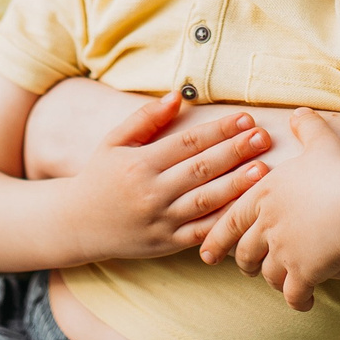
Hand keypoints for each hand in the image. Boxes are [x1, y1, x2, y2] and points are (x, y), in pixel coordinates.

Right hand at [56, 89, 273, 263]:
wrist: (76, 224)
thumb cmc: (99, 177)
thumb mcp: (113, 142)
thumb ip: (145, 118)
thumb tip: (177, 96)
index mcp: (139, 164)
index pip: (187, 143)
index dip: (218, 130)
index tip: (245, 119)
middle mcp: (151, 193)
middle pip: (201, 169)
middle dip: (235, 152)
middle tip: (263, 138)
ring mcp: (160, 221)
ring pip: (205, 201)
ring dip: (237, 185)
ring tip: (263, 169)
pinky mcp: (167, 243)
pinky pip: (201, 233)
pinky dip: (224, 222)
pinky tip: (246, 208)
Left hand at [198, 108, 339, 311]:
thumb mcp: (321, 143)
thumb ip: (307, 128)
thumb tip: (300, 113)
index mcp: (264, 195)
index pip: (232, 219)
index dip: (217, 238)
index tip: (206, 253)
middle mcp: (267, 225)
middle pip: (246, 251)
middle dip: (245, 262)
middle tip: (246, 269)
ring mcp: (283, 251)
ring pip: (268, 274)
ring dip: (274, 280)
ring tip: (282, 283)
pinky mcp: (303, 272)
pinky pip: (294, 294)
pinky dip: (298, 300)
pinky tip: (305, 302)